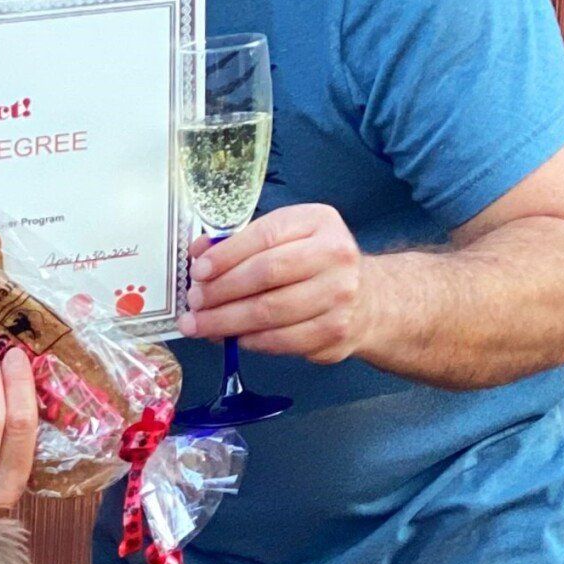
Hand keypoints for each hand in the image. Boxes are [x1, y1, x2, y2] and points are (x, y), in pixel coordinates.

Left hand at [183, 204, 376, 362]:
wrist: (368, 299)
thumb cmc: (316, 265)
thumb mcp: (286, 238)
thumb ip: (243, 243)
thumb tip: (199, 255)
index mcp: (318, 222)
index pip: (265, 236)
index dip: (226, 255)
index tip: (199, 272)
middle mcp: (335, 256)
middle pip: (266, 275)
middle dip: (221, 291)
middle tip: (194, 303)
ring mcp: (339, 296)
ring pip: (270, 312)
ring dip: (226, 322)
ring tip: (200, 325)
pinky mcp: (335, 332)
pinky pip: (281, 340)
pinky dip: (250, 341)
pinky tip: (233, 338)